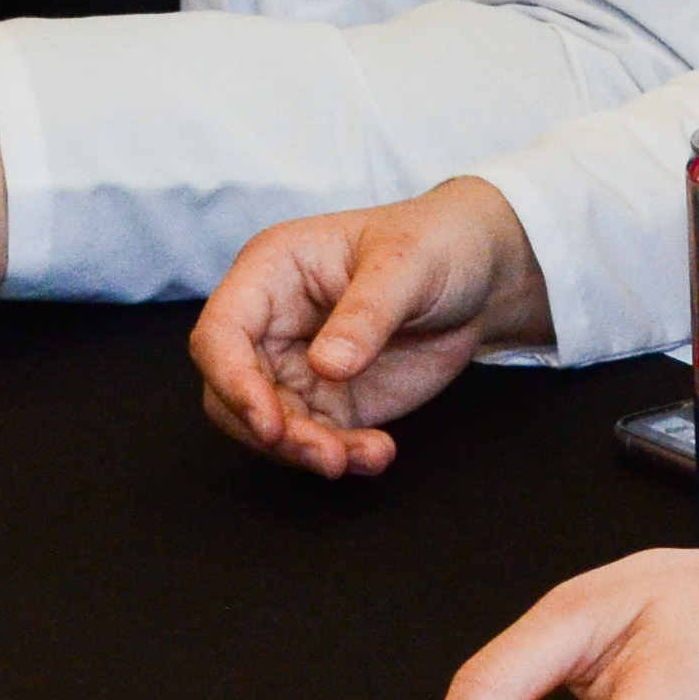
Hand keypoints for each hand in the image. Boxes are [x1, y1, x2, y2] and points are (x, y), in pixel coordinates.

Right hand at [190, 179, 550, 478]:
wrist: (479, 274)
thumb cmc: (435, 243)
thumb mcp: (405, 265)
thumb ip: (365, 313)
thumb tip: (326, 367)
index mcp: (269, 273)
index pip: (219, 335)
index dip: (232, 382)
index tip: (270, 424)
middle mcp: (270, 323)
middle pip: (233, 392)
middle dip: (274, 432)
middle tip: (327, 456)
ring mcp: (297, 366)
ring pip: (271, 425)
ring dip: (309, 452)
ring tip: (368, 455)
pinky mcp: (331, 400)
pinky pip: (316, 439)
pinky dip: (343, 455)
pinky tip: (378, 454)